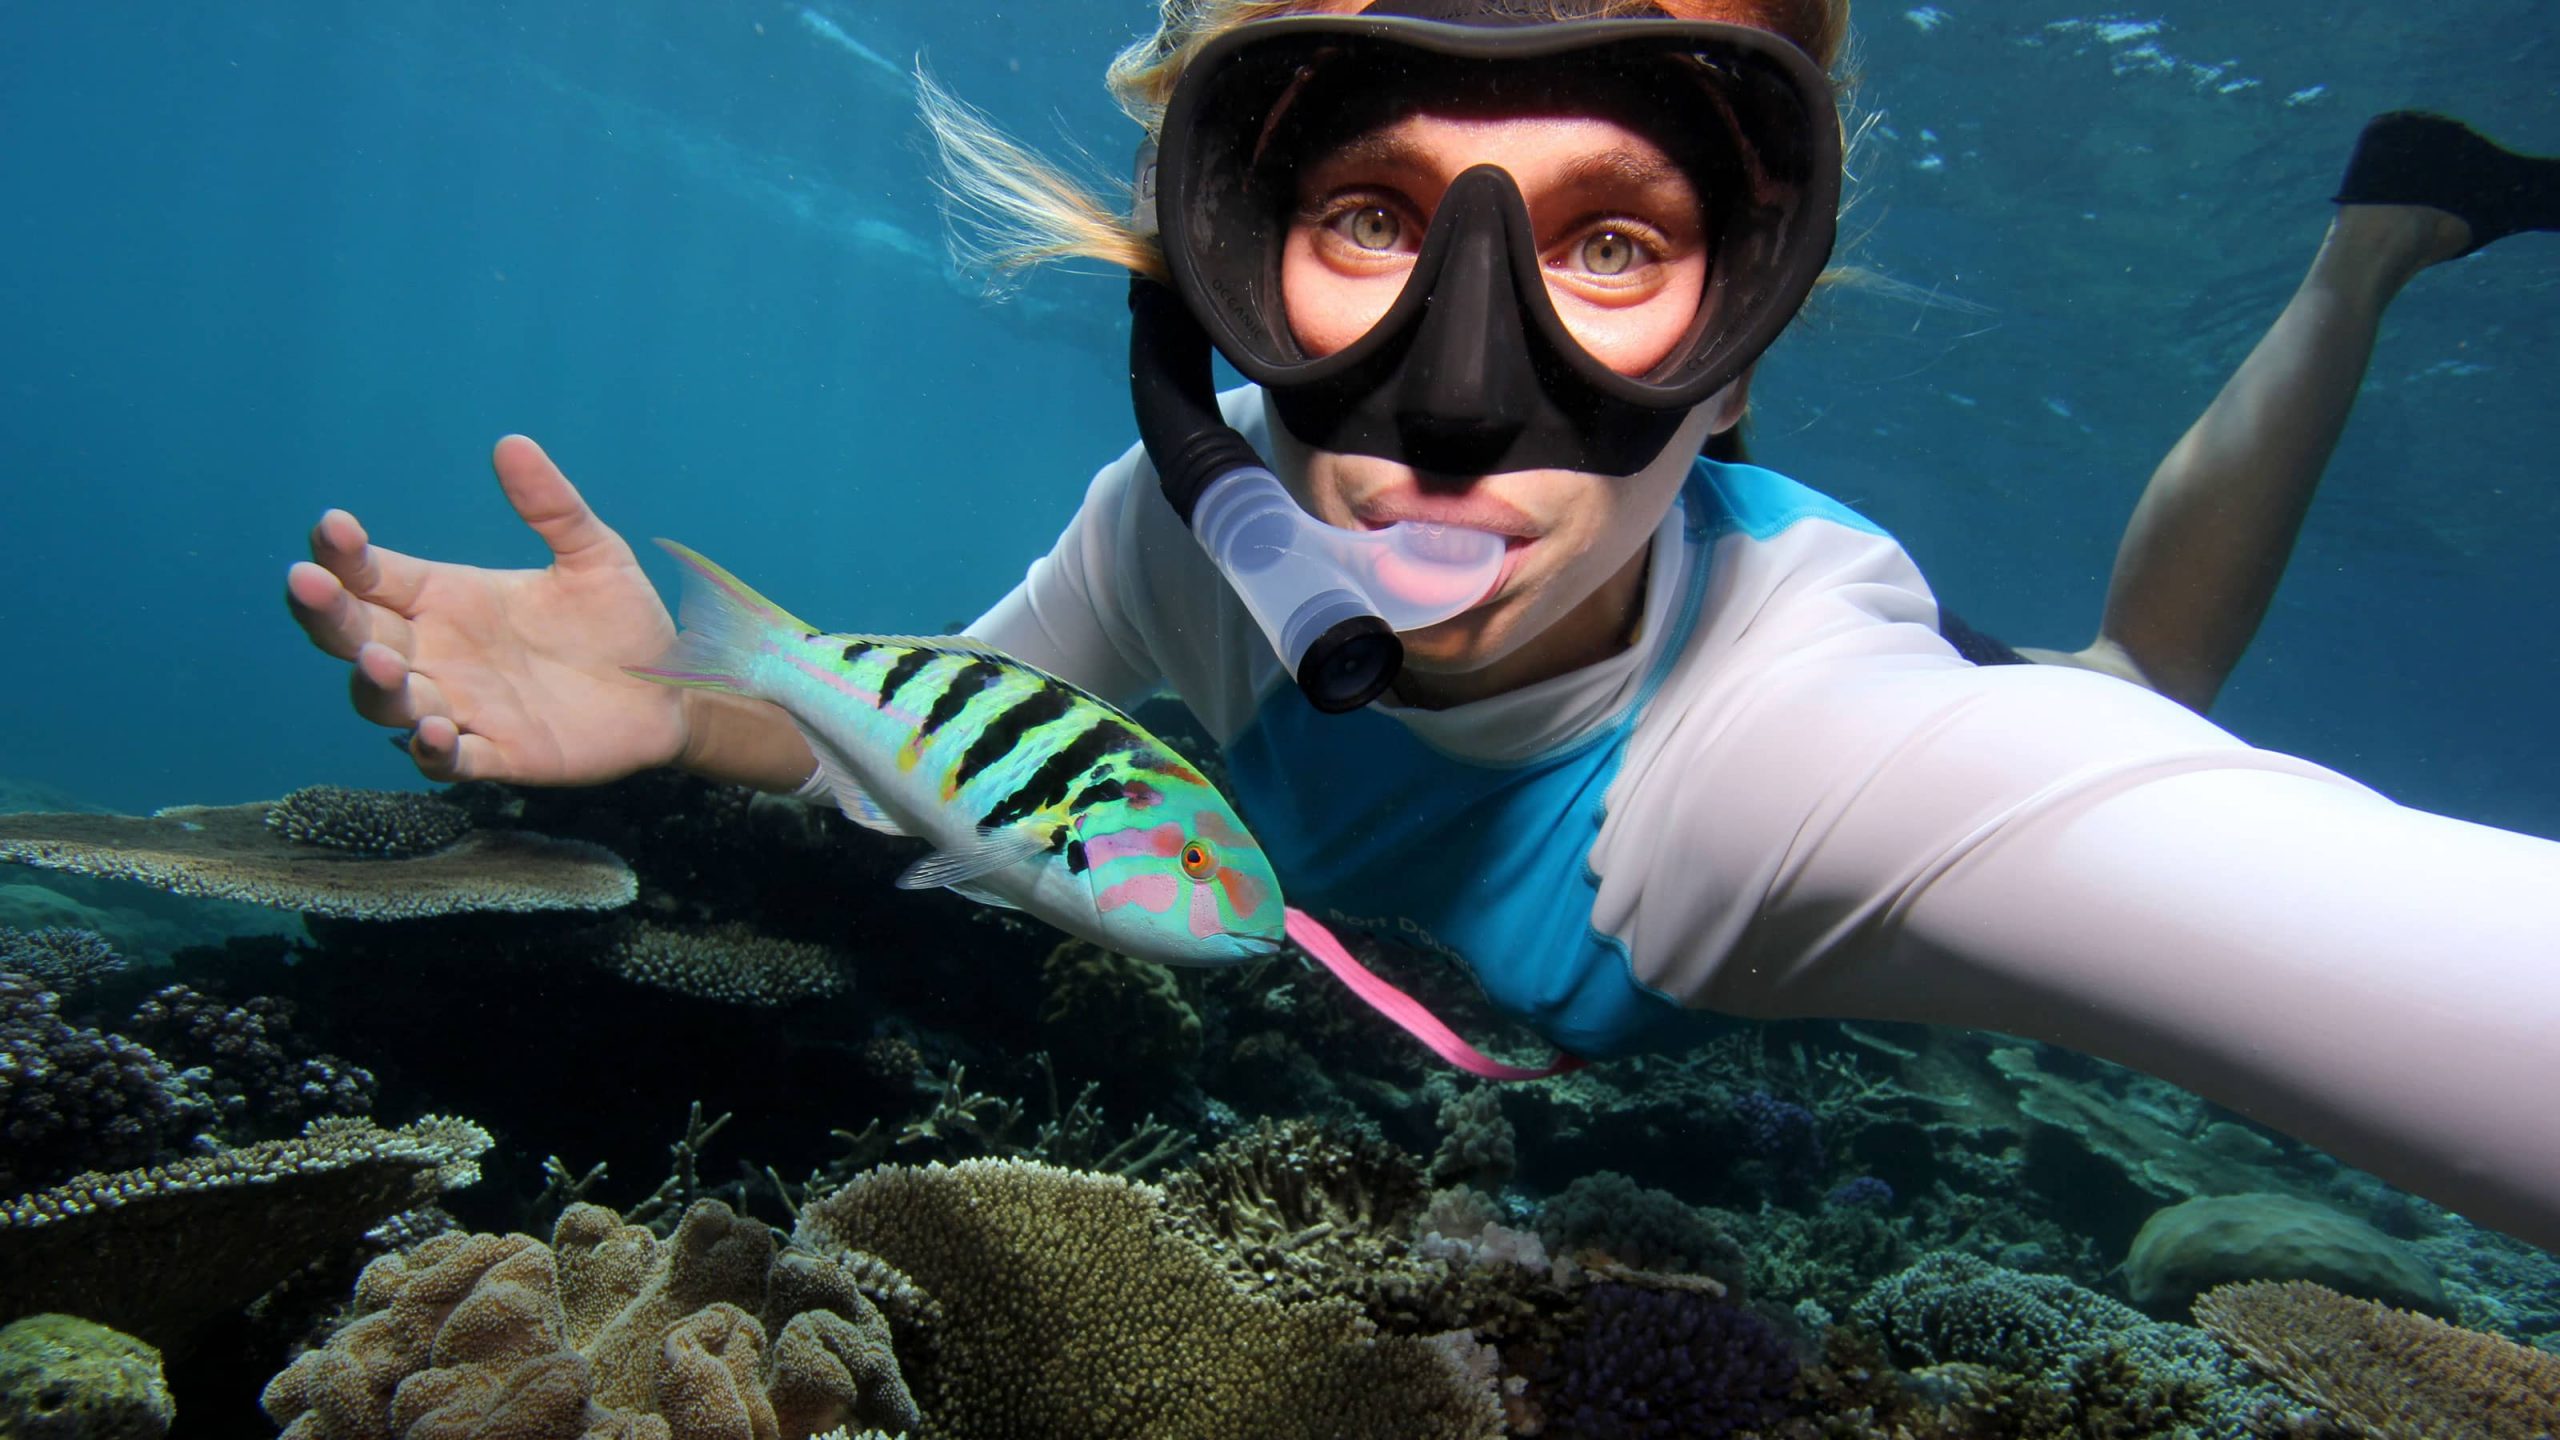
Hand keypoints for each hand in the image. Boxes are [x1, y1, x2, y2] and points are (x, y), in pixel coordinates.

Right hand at [285, 435, 687, 785]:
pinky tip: (434, 732)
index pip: (371, 575)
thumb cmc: (620, 620)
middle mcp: (439, 652)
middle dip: (324, 611)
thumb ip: (552, 506)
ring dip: (374, 683)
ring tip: (380, 659)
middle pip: (354, 634)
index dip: (342, 554)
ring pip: (386, 701)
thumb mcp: (593, 554)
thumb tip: (512, 443)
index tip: (334, 527)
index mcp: (447, 597)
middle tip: (307, 583)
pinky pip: (449, 761)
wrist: (670, 690)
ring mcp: (462, 705)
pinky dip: (433, 751)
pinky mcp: (499, 754)